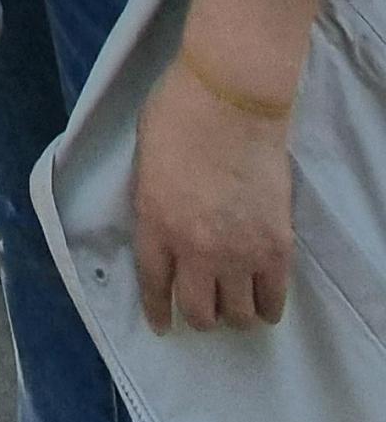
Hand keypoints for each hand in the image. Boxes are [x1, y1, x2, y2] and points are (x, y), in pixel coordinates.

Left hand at [133, 56, 295, 331]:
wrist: (233, 96)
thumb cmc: (180, 110)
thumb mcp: (144, 156)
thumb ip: (150, 197)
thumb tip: (159, 217)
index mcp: (155, 222)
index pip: (154, 285)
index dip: (158, 310)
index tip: (163, 325)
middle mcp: (195, 248)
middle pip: (198, 311)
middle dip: (200, 316)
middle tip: (205, 307)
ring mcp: (239, 251)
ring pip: (238, 314)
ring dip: (235, 314)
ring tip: (236, 303)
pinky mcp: (276, 245)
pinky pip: (273, 298)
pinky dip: (268, 307)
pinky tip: (264, 302)